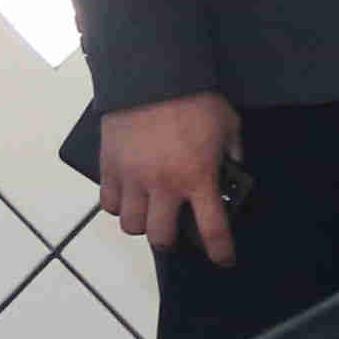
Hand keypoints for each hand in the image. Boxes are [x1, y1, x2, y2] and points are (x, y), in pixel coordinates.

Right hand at [96, 92, 240, 267]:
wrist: (153, 78)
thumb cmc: (197, 101)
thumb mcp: (229, 126)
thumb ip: (231, 154)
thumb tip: (230, 173)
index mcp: (197, 177)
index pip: (211, 227)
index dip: (219, 249)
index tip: (224, 260)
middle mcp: (163, 185)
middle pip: (159, 237)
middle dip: (169, 240)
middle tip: (174, 229)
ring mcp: (131, 178)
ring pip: (130, 224)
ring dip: (142, 222)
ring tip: (150, 210)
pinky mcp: (108, 168)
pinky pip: (107, 203)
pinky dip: (118, 204)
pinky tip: (128, 194)